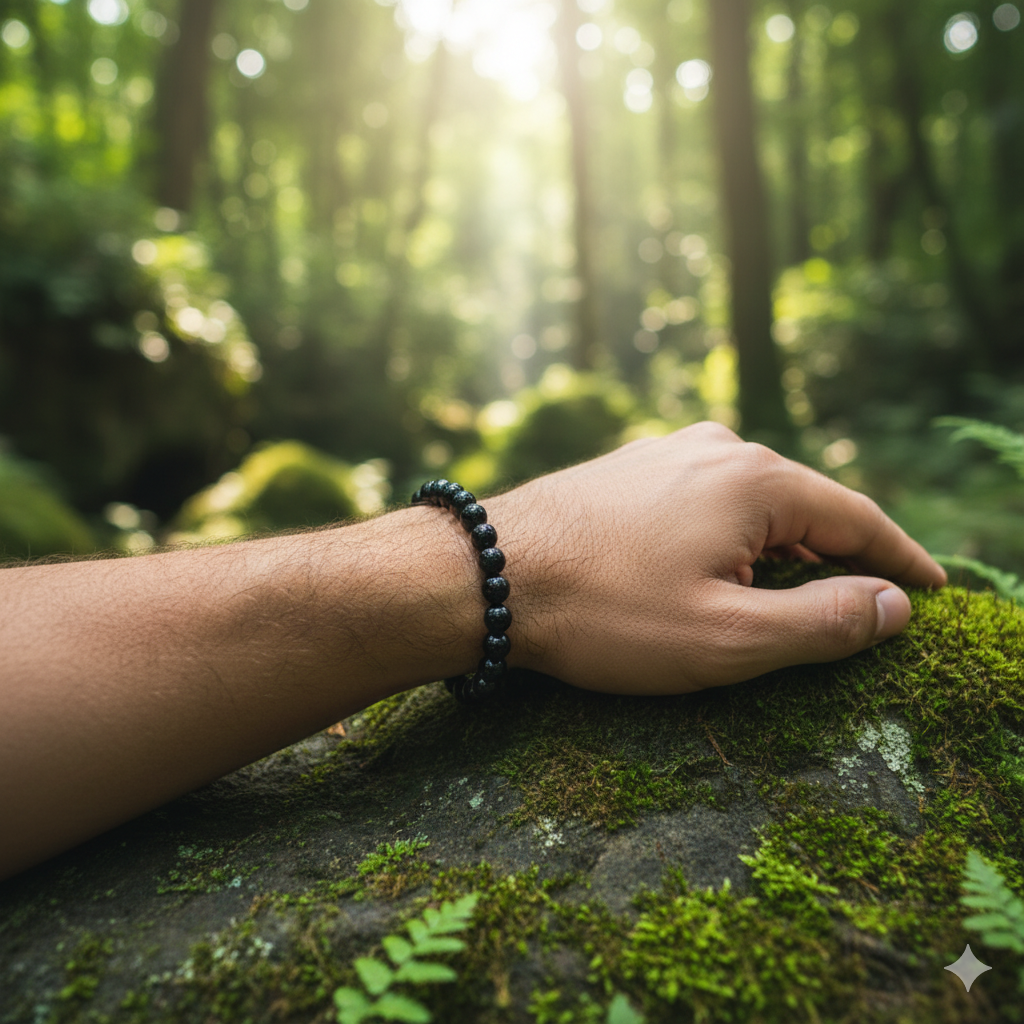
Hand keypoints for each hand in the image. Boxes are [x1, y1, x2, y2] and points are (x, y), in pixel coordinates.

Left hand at [493, 421, 945, 693]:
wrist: (485, 575)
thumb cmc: (602, 611)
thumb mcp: (726, 638)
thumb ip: (822, 622)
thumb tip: (892, 605)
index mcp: (755, 480)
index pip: (859, 520)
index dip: (903, 562)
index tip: (937, 591)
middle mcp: (715, 450)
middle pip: (806, 508)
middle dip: (841, 559)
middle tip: (870, 607)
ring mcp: (666, 456)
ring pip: (753, 506)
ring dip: (782, 552)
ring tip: (798, 598)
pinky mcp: (628, 473)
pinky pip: (706, 505)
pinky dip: (733, 541)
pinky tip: (721, 572)